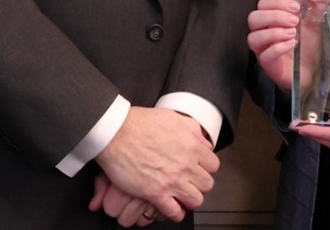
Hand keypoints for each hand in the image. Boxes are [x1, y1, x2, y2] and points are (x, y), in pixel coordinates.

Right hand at [95, 106, 218, 221]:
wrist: (116, 133)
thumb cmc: (139, 123)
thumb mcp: (172, 117)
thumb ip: (191, 129)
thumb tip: (202, 140)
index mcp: (192, 145)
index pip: (213, 166)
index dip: (205, 168)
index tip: (198, 169)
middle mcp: (185, 165)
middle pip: (207, 185)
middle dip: (199, 184)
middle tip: (190, 182)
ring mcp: (172, 180)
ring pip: (196, 200)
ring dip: (189, 199)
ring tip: (181, 196)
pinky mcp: (156, 193)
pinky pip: (175, 212)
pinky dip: (175, 213)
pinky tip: (171, 207)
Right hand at [247, 0, 329, 91]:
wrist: (311, 70)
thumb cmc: (307, 44)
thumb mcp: (313, 24)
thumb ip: (317, 7)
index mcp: (270, 18)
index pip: (263, 4)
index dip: (278, 3)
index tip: (296, 8)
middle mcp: (262, 32)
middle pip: (253, 18)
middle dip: (274, 16)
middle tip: (295, 21)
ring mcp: (262, 48)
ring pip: (253, 37)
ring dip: (274, 33)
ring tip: (293, 34)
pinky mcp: (267, 64)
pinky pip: (264, 55)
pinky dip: (278, 48)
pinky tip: (292, 44)